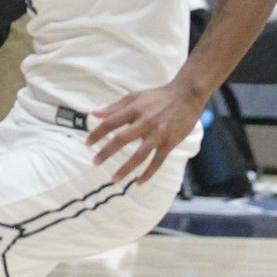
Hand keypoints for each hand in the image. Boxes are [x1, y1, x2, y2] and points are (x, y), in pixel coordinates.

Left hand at [87, 81, 207, 183]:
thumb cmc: (159, 96)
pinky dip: (148, 173)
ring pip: (140, 154)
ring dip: (126, 168)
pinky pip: (158, 161)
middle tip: (95, 162)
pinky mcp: (170, 142)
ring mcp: (159, 133)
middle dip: (106, 152)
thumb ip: (115, 106)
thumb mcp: (136, 96)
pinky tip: (139, 182)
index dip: (98, 133)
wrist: (188, 95)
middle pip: (122, 139)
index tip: (88, 143)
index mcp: (135, 108)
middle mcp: (146, 121)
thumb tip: (94, 114)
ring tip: (114, 179)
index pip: (111, 122)